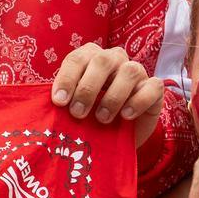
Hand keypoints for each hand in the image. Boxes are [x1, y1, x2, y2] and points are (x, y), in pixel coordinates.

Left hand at [50, 44, 164, 145]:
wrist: (117, 138)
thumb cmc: (89, 119)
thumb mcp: (73, 109)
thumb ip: (62, 102)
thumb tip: (44, 107)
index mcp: (90, 58)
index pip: (77, 59)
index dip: (67, 78)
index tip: (58, 102)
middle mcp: (114, 60)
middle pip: (102, 61)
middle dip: (87, 88)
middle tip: (78, 113)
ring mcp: (136, 72)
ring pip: (129, 71)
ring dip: (113, 96)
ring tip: (102, 119)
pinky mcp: (154, 89)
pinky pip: (152, 86)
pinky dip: (138, 101)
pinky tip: (126, 116)